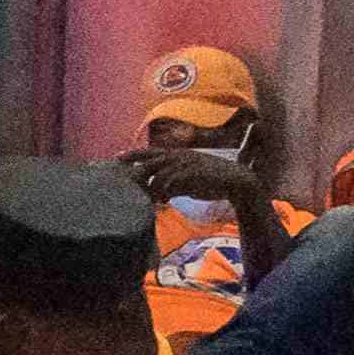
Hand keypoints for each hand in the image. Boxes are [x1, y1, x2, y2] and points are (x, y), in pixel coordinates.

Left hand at [129, 144, 266, 212]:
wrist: (236, 181)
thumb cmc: (212, 181)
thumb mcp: (190, 181)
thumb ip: (175, 185)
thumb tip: (161, 195)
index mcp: (179, 155)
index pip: (151, 152)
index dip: (134, 154)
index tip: (117, 157)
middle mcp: (180, 156)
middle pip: (149, 159)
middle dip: (133, 166)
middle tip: (117, 172)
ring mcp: (185, 164)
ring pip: (158, 173)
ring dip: (151, 188)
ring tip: (149, 200)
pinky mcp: (191, 173)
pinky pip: (170, 182)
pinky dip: (164, 192)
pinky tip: (164, 201)